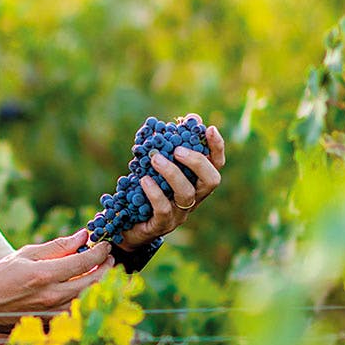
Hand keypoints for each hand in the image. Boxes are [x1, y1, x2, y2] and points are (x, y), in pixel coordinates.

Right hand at [0, 228, 112, 337]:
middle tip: (109, 259)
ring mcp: (52, 313)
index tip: (105, 245)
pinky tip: (88, 292)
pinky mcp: (51, 324)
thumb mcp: (24, 255)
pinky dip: (88, 301)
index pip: (85, 261)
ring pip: (89, 300)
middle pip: (94, 282)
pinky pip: (78, 313)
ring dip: (101, 286)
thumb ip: (56, 247)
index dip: (100, 252)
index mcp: (44, 274)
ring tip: (103, 274)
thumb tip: (82, 236)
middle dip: (107, 268)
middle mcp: (51, 296)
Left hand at [116, 115, 225, 246]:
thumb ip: (170, 145)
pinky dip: (155, 192)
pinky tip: (144, 179)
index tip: (209, 128)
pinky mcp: (161, 224)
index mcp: (195, 183)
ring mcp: (179, 214)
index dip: (216, 147)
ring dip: (172, 173)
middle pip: (211, 180)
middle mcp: (193, 199)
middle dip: (197, 161)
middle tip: (177, 149)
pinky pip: (163, 209)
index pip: (216, 165)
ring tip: (155, 158)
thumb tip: (187, 118)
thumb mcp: (156, 167)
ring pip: (187, 194)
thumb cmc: (144, 191)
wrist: (127, 226)